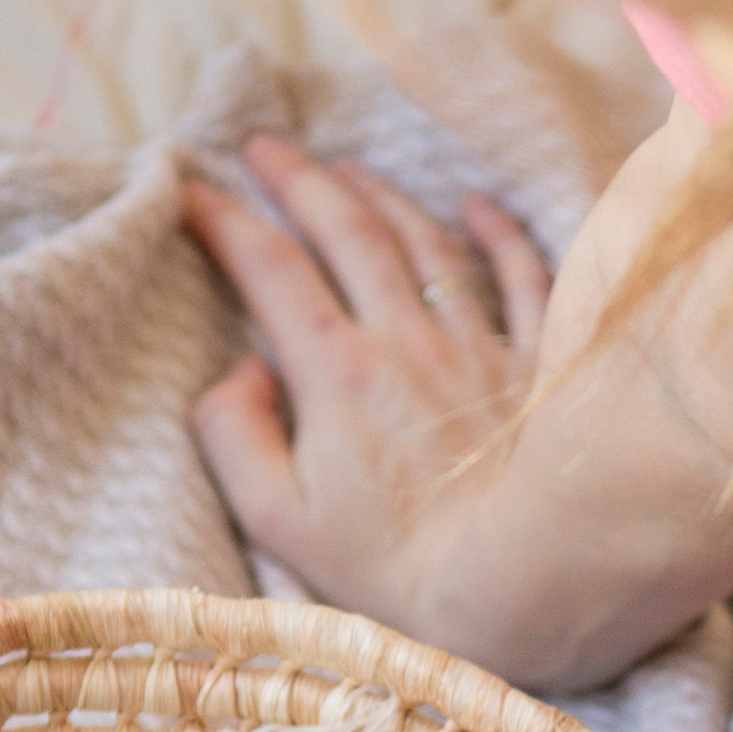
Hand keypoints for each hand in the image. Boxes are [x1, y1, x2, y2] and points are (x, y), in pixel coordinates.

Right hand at [179, 136, 550, 606]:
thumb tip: (238, 369)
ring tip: (347, 169)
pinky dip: (497, 232)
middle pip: (346, 231)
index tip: (192, 190)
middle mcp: (407, 340)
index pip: (270, 269)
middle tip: (263, 147)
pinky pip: (521, 276)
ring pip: (425, 241)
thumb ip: (234, 438)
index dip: (225, 221)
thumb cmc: (403, 570)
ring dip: (380, 195)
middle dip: (298, 181)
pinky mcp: (540, 367)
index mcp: (336, 374)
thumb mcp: (283, 523)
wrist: (533, 584)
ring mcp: (480, 345)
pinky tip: (475, 206)